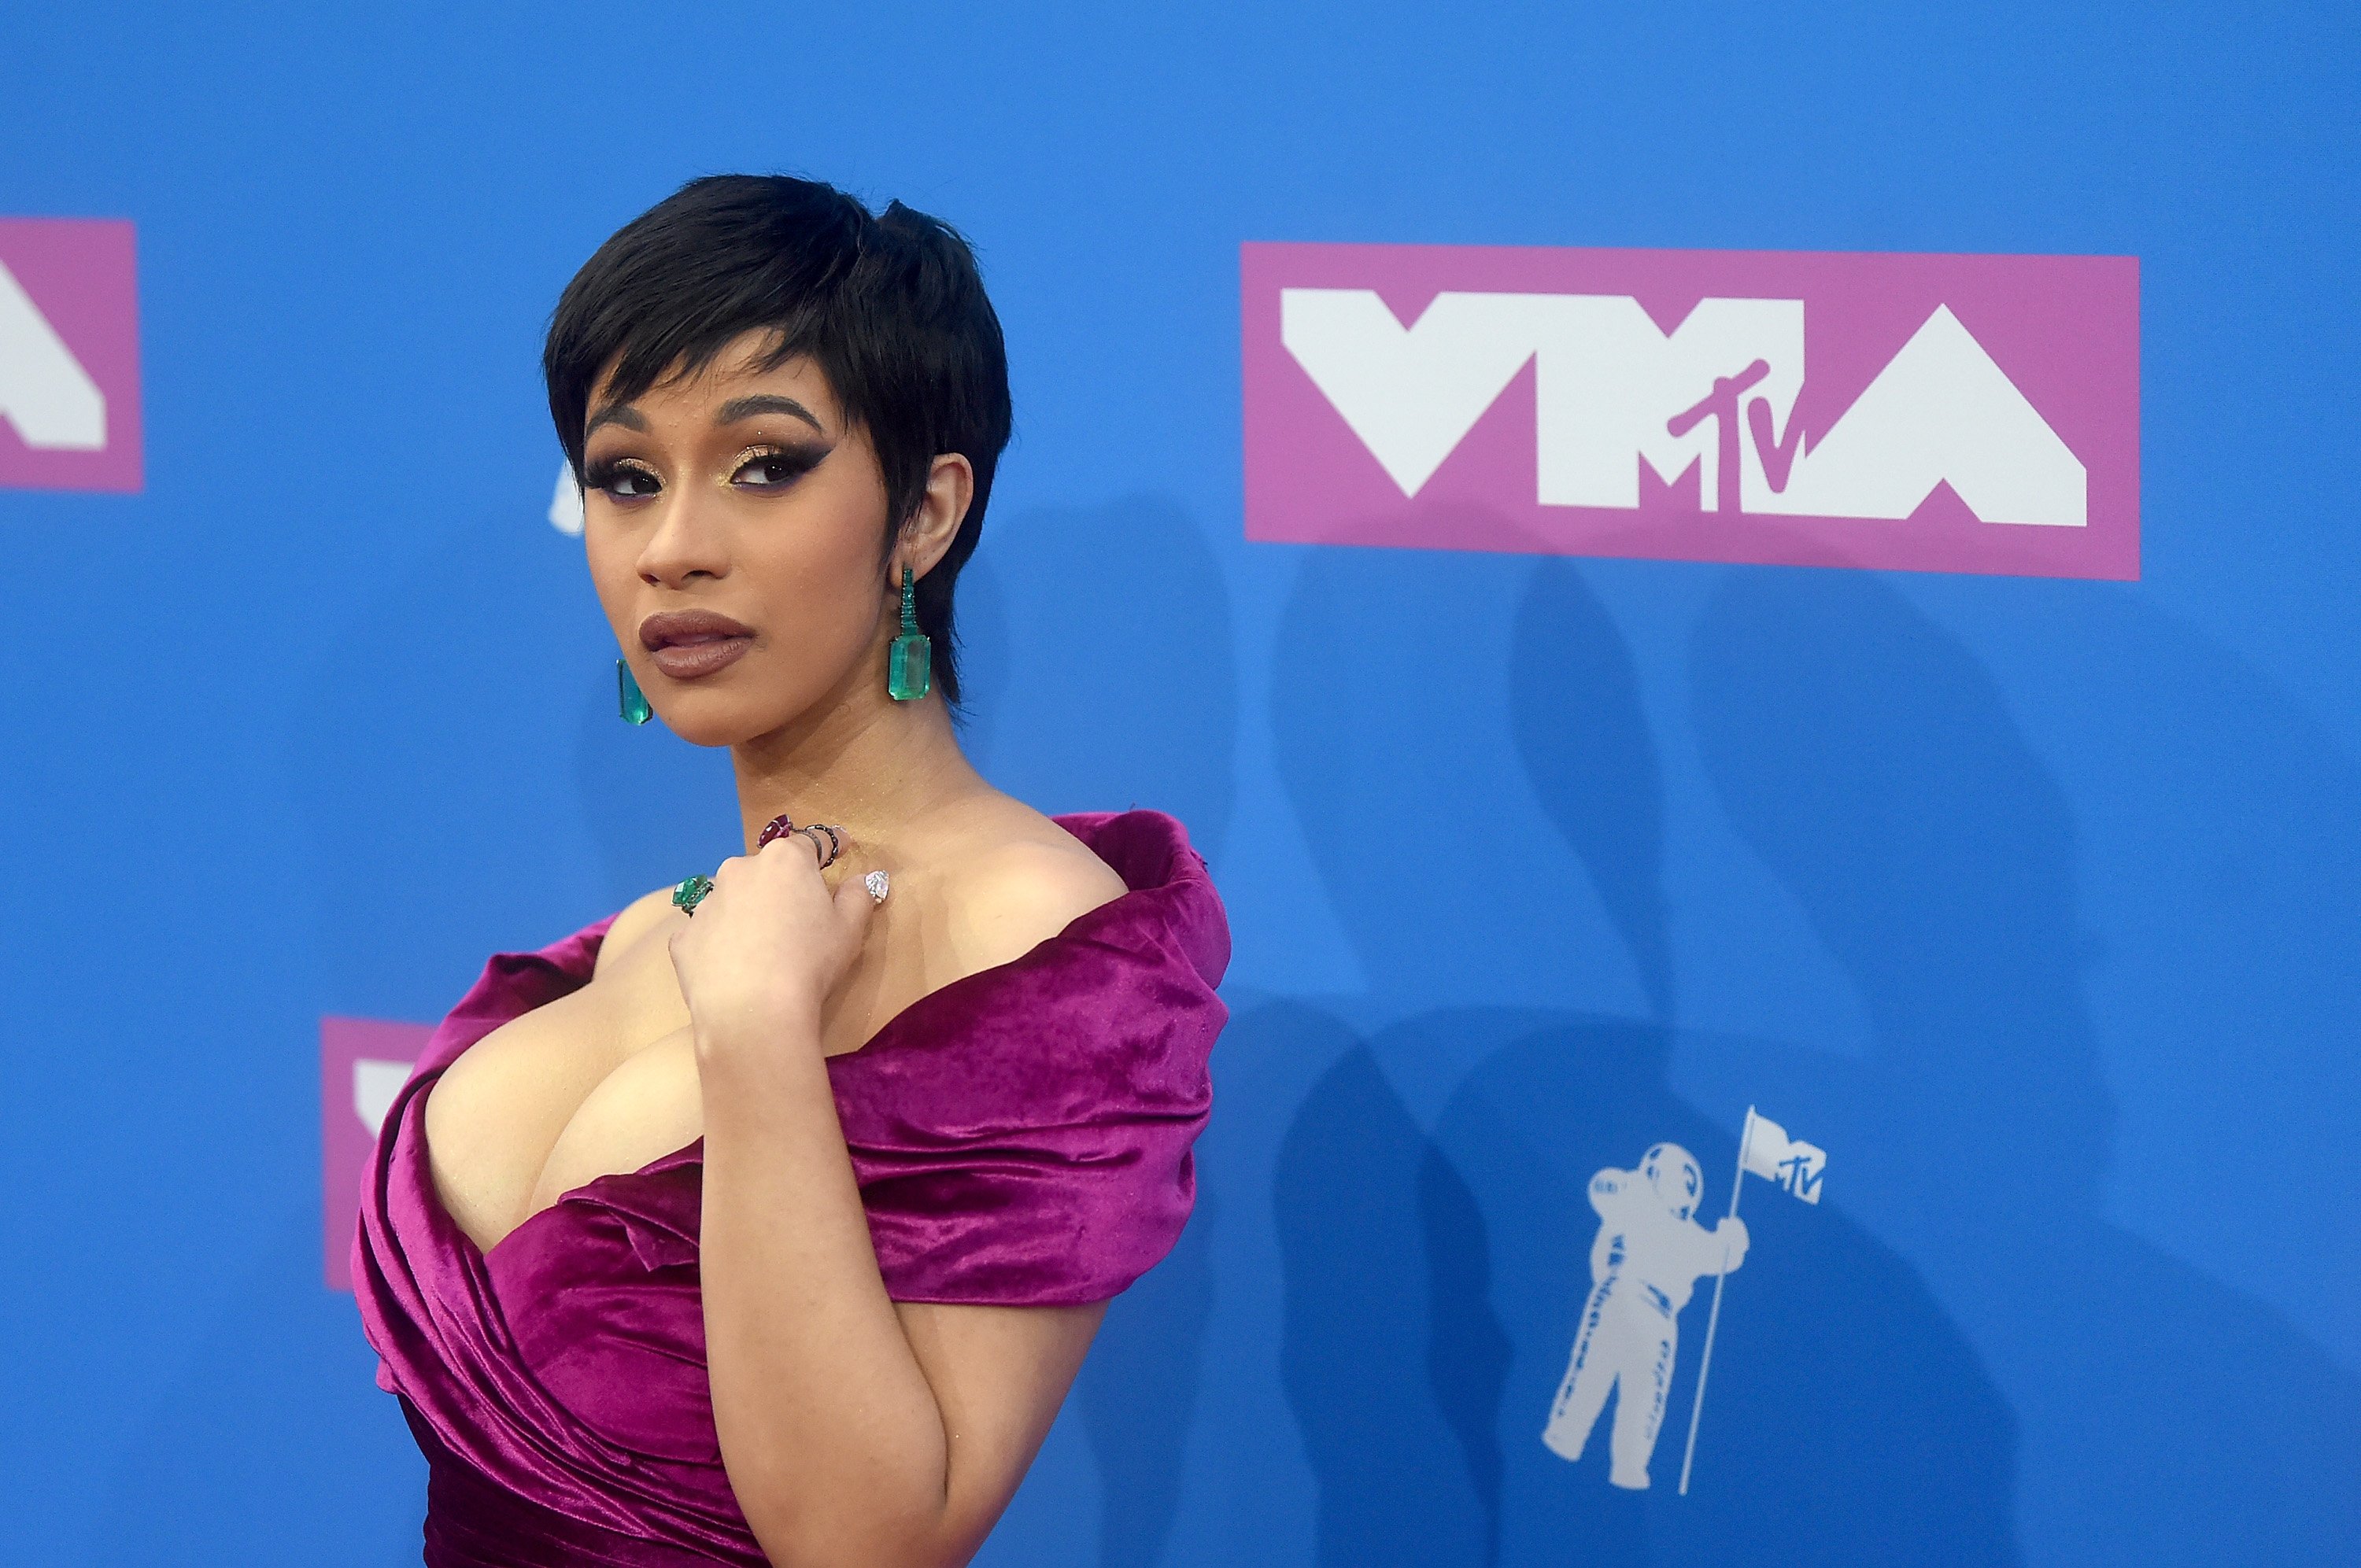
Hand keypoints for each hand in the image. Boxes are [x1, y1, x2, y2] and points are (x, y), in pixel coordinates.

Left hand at [667, 833, 876, 1055]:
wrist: (753, 1014)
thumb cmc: (810, 963)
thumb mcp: (850, 930)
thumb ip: (858, 896)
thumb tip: (862, 879)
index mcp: (785, 860)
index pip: (812, 842)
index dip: (830, 844)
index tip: (841, 846)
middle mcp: (740, 869)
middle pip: (767, 871)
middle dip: (782, 886)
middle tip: (797, 918)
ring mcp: (706, 903)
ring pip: (733, 900)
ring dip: (747, 912)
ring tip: (760, 949)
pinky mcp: (683, 938)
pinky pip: (708, 933)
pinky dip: (720, 943)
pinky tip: (733, 969)